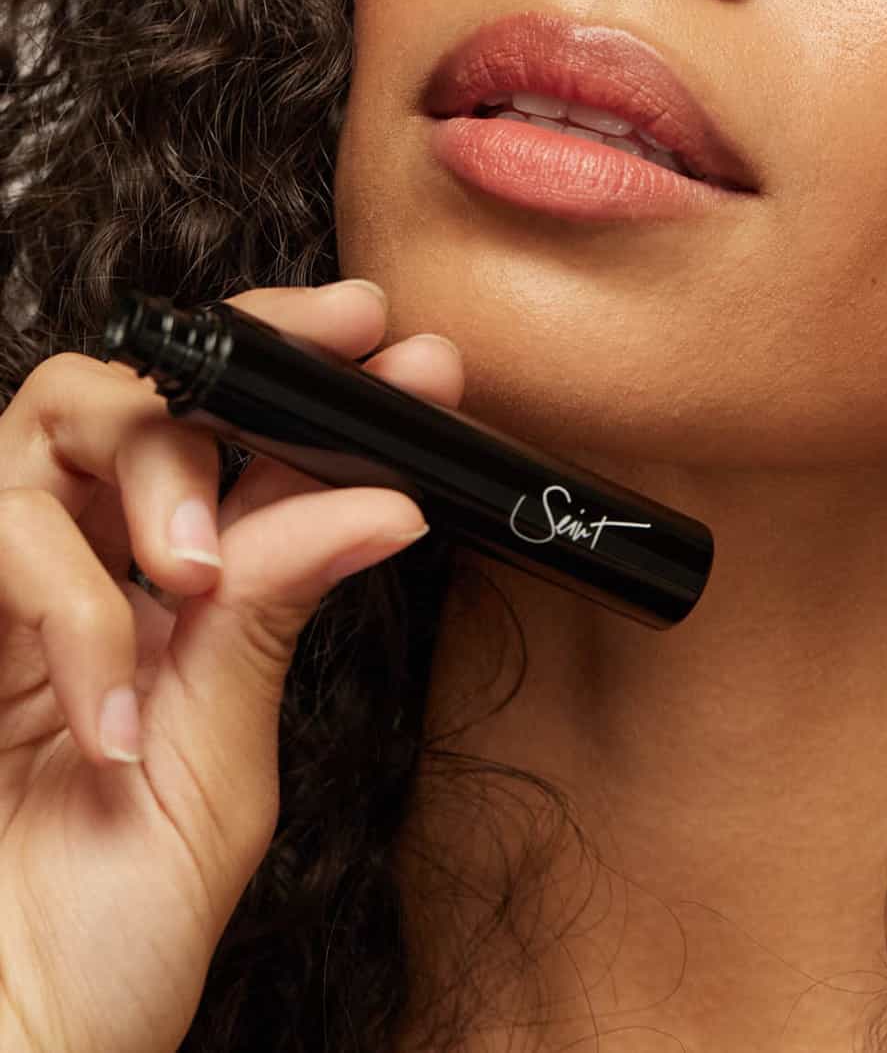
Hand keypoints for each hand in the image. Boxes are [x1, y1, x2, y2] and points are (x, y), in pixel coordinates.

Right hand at [0, 279, 460, 1052]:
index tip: (404, 346)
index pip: (240, 440)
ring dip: (150, 469)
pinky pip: (2, 537)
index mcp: (177, 600)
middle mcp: (92, 575)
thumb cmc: (106, 941)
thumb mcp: (216, 771)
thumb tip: (382, 501)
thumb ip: (273, 621)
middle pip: (139, 387)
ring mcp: (9, 597)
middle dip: (239, 370)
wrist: (11, 1044)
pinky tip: (107, 712)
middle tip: (334, 373)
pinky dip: (68, 606)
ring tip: (197, 576)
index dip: (312, 371)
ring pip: (56, 417)